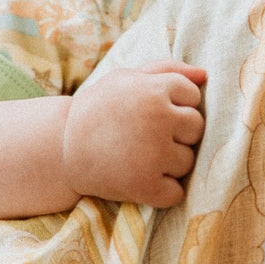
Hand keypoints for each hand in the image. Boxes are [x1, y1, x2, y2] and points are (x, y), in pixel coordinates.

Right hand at [62, 61, 206, 206]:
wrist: (60, 147)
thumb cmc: (97, 109)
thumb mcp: (126, 78)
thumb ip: (167, 70)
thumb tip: (205, 75)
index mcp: (156, 90)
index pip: (193, 98)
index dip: (173, 106)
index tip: (148, 114)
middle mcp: (159, 120)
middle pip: (196, 129)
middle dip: (176, 134)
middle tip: (144, 137)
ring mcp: (154, 155)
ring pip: (187, 162)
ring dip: (169, 163)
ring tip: (139, 158)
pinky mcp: (145, 186)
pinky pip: (176, 193)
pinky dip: (162, 192)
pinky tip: (141, 180)